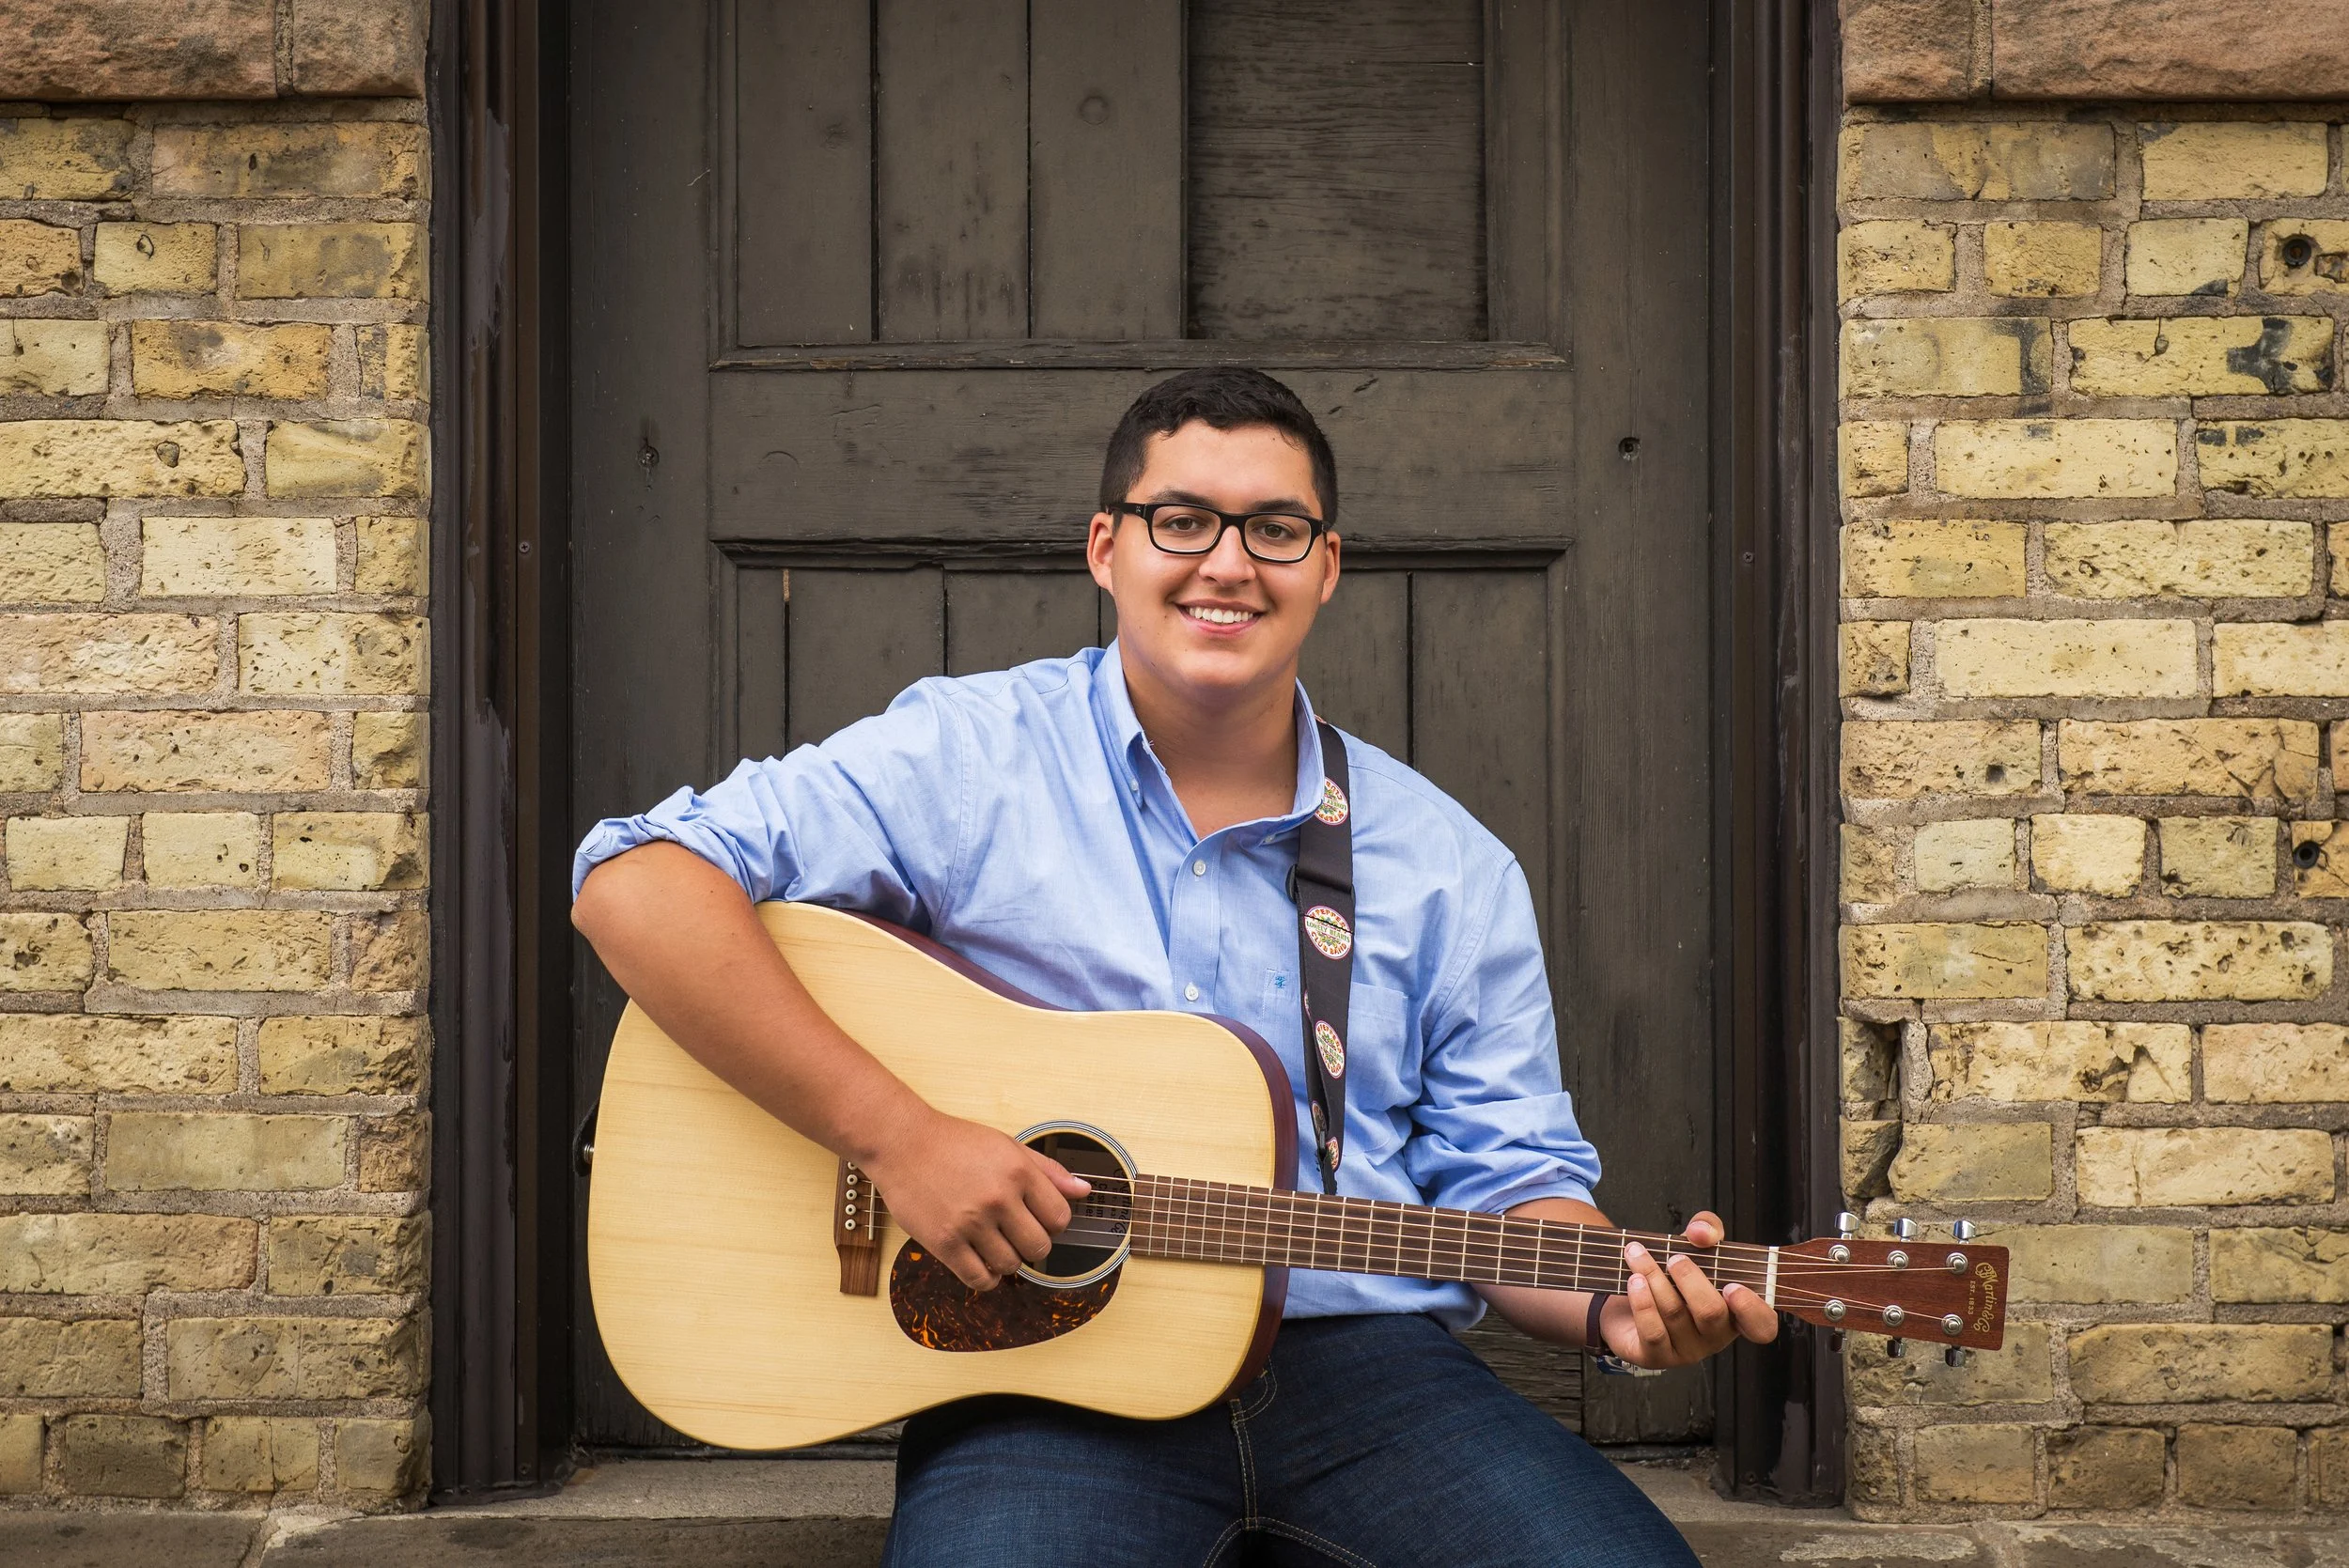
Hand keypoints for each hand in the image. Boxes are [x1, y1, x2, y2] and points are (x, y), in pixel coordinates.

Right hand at [861, 1110, 1090, 1290]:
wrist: (903, 1143)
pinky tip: (979, 1259)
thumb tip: (1085, 1191)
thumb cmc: (956, 1143)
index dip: (1053, 1223)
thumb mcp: (1008, 1146)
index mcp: (1019, 1172)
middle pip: (1039, 1248)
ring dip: (1006, 1260)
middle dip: (1032, 1244)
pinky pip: (979, 1279)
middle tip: (1014, 1232)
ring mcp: (970, 1223)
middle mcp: (998, 1198)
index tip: (1037, 1219)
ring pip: (1011, 1266)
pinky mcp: (944, 1242)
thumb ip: (1049, 1171)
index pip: (1060, 1218)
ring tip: (992, 1241)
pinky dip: (985, 1277)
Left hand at [1599, 1211, 1780, 1367]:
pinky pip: (1653, 1332)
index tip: (1733, 1286)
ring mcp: (1687, 1350)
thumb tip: (1702, 1232)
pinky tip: (1634, 1281)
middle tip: (1674, 1259)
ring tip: (1638, 1255)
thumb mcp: (1695, 1247)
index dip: (1752, 1310)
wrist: (1627, 1298)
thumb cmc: (1672, 1277)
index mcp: (1735, 1313)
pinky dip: (1642, 1302)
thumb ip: (1707, 1229)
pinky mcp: (1656, 1357)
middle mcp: (1715, 1336)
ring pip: (1676, 1314)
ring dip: (1654, 1277)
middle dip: (1689, 1279)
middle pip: (1711, 1313)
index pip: (1762, 1326)